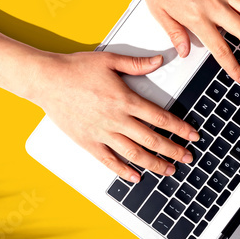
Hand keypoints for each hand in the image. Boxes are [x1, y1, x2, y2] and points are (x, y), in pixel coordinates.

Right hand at [28, 51, 198, 182]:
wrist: (46, 80)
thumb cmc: (75, 69)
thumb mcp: (110, 60)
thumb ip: (137, 63)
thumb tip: (160, 60)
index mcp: (125, 100)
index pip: (160, 117)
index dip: (180, 128)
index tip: (193, 135)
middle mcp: (116, 119)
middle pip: (151, 139)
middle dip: (173, 150)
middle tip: (188, 157)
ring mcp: (101, 133)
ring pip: (134, 154)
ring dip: (154, 164)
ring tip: (169, 170)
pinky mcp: (88, 142)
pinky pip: (109, 161)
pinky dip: (123, 171)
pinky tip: (136, 178)